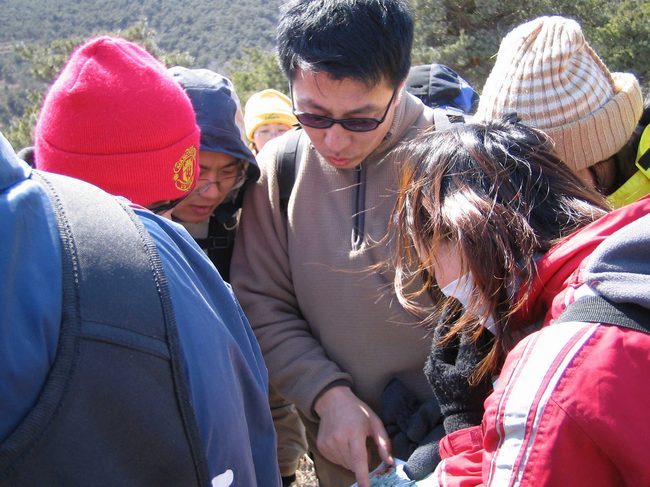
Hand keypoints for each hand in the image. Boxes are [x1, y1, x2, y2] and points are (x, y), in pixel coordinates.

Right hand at [314, 386, 392, 486]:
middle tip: (362, 444)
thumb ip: (383, 442)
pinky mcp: (321, 447)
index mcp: (354, 432)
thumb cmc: (357, 411)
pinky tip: (342, 442)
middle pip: (353, 464)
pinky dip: (342, 456)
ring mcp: (328, 444)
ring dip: (351, 459)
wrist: (332, 400)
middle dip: (361, 461)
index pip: (358, 459)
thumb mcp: (374, 422)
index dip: (362, 476)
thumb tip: (389, 462)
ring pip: (345, 464)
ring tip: (351, 441)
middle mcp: (339, 439)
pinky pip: (336, 460)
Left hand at [425, 313, 493, 433]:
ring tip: (468, 318)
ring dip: (459, 334)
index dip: (449, 315)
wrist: (466, 421)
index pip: (442, 331)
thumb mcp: (470, 367)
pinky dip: (463, 346)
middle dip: (455, 323)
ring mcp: (440, 371)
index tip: (455, 299)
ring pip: (450, 346)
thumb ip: (469, 344)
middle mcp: (434, 364)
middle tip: (463, 305)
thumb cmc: (468, 395)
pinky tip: (471, 339)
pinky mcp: (449, 377)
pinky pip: (455, 355)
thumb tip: (469, 322)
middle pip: (445, 338)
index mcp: (436, 360)